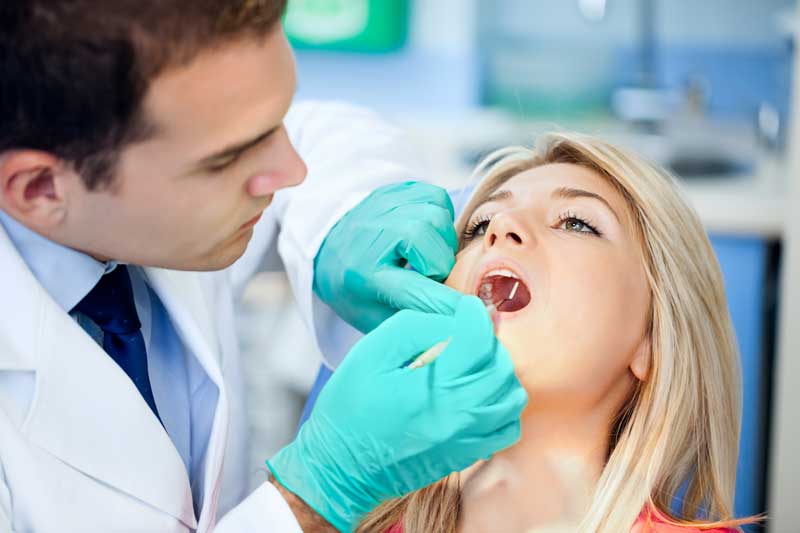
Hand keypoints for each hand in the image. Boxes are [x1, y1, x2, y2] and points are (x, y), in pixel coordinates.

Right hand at [267, 296, 527, 530]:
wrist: (340, 468)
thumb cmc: (349, 408)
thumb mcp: (372, 353)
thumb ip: (417, 328)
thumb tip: (453, 320)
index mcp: (433, 387)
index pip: (478, 339)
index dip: (473, 315)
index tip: (463, 309)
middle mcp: (459, 415)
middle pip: (501, 366)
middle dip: (487, 342)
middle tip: (464, 335)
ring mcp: (467, 439)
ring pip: (512, 397)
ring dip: (499, 372)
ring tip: (473, 364)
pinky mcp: (467, 455)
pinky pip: (507, 427)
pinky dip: (502, 404)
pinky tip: (479, 394)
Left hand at [313, 181, 461, 332]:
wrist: (330, 248)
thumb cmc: (356, 288)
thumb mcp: (375, 317)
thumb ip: (412, 323)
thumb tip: (452, 329)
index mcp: (363, 275)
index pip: (411, 289)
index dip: (443, 302)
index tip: (469, 313)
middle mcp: (370, 235)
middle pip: (423, 237)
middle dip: (440, 262)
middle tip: (430, 275)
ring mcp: (382, 206)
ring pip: (434, 215)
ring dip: (442, 240)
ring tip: (427, 254)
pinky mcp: (396, 190)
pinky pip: (436, 197)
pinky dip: (441, 217)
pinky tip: (427, 233)